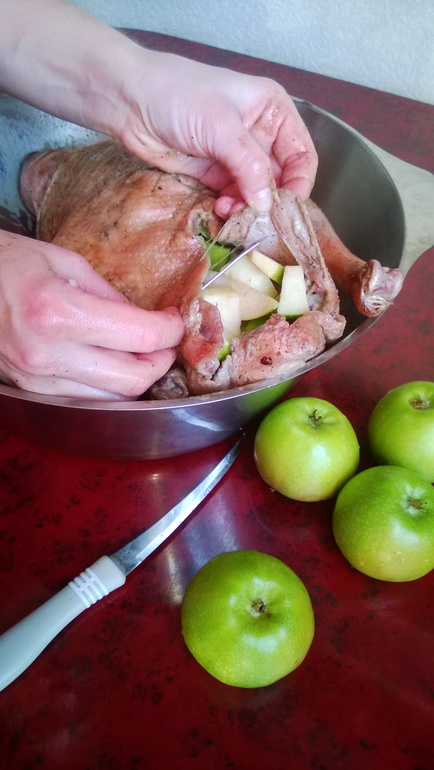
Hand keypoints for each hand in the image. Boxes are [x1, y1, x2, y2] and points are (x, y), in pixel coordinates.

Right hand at [0, 232, 183, 398]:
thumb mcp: (64, 261)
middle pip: (133, 380)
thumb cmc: (6, 263)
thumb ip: (110, 295)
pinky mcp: (32, 391)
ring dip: (138, 378)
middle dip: (161, 360)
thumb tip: (146, 320)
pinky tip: (113, 365)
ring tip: (143, 353)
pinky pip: (86, 401)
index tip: (176, 321)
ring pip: (113, 398)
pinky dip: (109, 387)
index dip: (170, 331)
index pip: (139, 337)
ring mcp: (37, 380)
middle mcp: (47, 355)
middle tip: (165, 340)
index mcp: (57, 313)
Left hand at [121, 51, 317, 217]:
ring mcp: (235, 156)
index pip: (301, 155)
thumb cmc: (178, 95)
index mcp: (272, 111)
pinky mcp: (213, 173)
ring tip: (231, 213)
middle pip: (280, 179)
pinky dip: (231, 210)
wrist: (129, 100)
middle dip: (269, 202)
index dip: (299, 184)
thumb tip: (266, 205)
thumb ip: (249, 167)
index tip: (286, 209)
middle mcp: (259, 134)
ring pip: (255, 193)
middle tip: (257, 221)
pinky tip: (221, 211)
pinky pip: (233, 198)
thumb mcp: (222, 127)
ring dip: (248, 209)